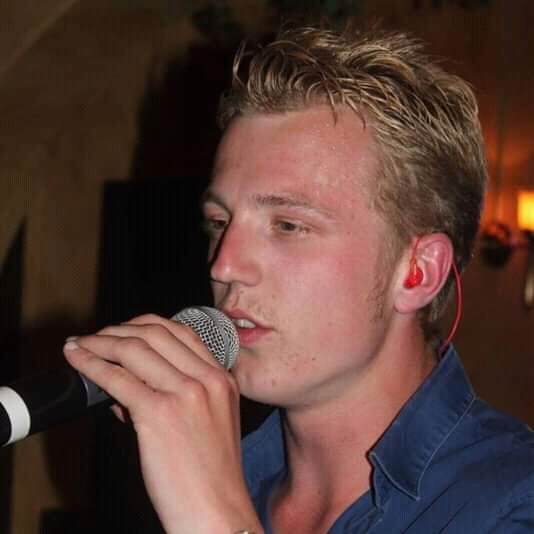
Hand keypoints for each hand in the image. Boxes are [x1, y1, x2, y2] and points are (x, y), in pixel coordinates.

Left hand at [64, 314, 261, 533]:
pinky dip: (92, 365)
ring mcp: (186, 393)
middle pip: (156, 333)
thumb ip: (177, 397)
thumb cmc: (210, 477)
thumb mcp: (208, 424)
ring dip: (100, 342)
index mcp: (222, 380)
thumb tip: (128, 385)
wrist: (217, 512)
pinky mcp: (161, 413)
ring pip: (134, 349)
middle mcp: (207, 379)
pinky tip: (78, 361)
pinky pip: (118, 379)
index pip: (182, 333)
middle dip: (119, 329)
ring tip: (81, 345)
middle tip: (97, 336)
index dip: (146, 325)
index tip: (124, 331)